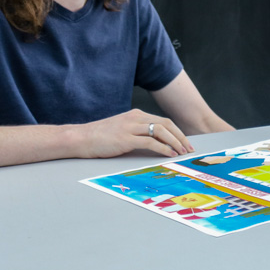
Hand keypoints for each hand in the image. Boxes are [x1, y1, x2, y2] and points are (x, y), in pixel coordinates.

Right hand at [75, 109, 193, 158]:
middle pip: (166, 124)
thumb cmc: (100, 137)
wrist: (81, 138)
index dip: (177, 132)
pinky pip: (150, 141)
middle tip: (189, 148)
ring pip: (161, 131)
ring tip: (181, 152)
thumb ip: (137, 133)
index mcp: (136, 115)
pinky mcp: (126, 138)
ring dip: (175, 142)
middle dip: (180, 137)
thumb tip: (154, 144)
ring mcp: (131, 127)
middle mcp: (136, 118)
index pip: (163, 121)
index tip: (185, 143)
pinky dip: (163, 148)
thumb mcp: (122, 130)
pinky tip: (169, 154)